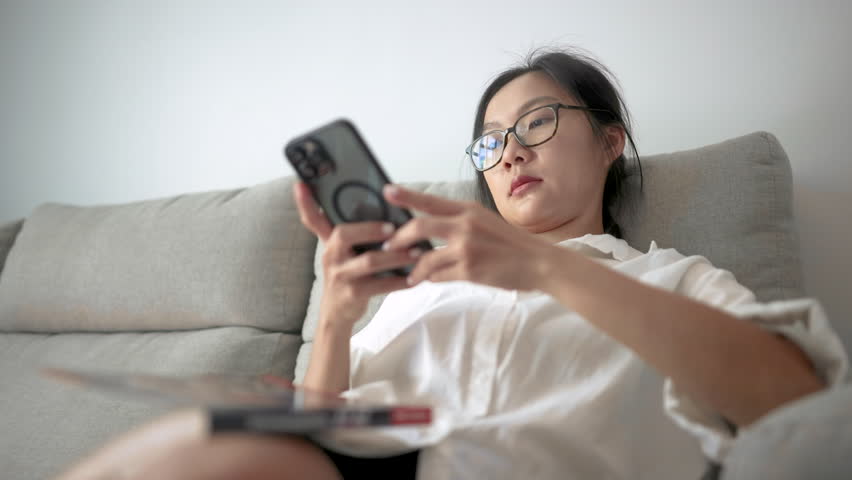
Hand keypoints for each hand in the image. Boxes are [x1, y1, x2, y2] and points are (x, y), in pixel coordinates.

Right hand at [293, 182, 421, 327]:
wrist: (338, 314)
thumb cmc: (348, 276)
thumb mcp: (344, 254)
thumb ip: (354, 233)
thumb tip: (384, 208)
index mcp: (330, 243)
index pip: (312, 220)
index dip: (305, 203)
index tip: (301, 184)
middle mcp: (331, 256)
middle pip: (344, 234)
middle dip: (370, 228)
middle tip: (393, 227)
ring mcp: (341, 276)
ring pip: (369, 261)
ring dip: (396, 256)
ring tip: (416, 252)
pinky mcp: (353, 294)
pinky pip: (380, 285)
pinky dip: (400, 281)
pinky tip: (414, 278)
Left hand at [381, 184, 558, 290]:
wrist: (540, 262)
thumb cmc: (512, 243)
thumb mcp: (486, 222)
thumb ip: (460, 222)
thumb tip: (430, 229)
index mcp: (468, 210)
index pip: (430, 201)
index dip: (406, 196)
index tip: (386, 190)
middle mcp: (465, 225)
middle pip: (419, 227)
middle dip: (398, 238)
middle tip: (389, 245)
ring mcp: (467, 248)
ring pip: (425, 258)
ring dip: (414, 268)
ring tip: (410, 275)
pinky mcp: (470, 270)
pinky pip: (439, 276)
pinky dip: (431, 279)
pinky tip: (429, 281)